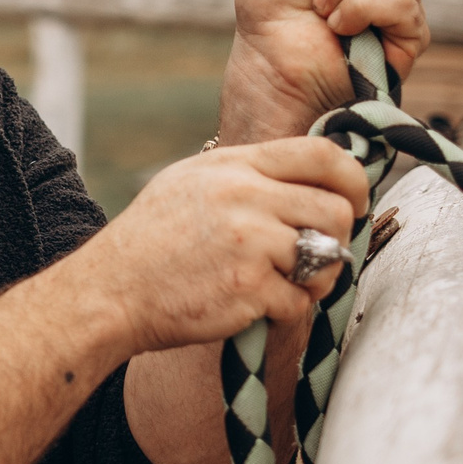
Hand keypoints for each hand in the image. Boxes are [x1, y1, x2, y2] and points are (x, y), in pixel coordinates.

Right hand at [77, 138, 368, 356]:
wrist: (109, 291)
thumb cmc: (150, 242)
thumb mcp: (190, 183)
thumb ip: (248, 177)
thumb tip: (310, 182)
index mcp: (232, 166)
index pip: (321, 154)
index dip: (352, 179)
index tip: (353, 202)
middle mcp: (243, 196)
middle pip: (335, 209)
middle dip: (339, 237)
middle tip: (319, 255)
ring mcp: (248, 242)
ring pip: (328, 256)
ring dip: (318, 277)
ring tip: (286, 283)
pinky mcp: (249, 288)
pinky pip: (300, 300)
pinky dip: (284, 309)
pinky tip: (252, 305)